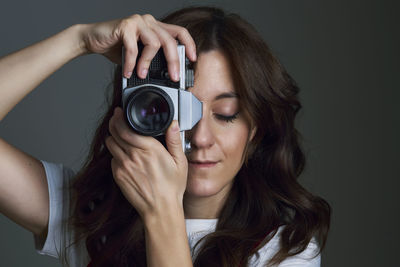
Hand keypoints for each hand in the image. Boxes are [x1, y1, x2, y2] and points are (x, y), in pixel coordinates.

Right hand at [79, 14, 196, 78]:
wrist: (92, 38)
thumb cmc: (116, 47)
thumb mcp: (139, 54)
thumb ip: (152, 59)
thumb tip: (167, 76)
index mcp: (156, 27)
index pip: (179, 32)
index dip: (189, 44)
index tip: (192, 59)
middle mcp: (149, 21)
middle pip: (170, 40)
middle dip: (174, 61)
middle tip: (174, 77)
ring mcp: (138, 21)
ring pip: (154, 43)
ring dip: (148, 64)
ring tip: (142, 75)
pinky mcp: (125, 26)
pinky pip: (134, 47)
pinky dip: (132, 62)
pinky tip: (128, 71)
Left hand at [105, 107, 187, 219]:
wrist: (160, 209)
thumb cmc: (171, 188)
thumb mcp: (180, 162)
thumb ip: (175, 141)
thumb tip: (173, 124)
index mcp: (150, 150)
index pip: (125, 128)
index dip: (119, 118)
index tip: (119, 112)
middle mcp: (134, 156)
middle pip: (114, 133)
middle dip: (114, 124)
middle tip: (117, 120)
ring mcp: (123, 166)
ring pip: (110, 144)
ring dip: (114, 138)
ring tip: (121, 137)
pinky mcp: (118, 176)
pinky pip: (112, 159)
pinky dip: (116, 154)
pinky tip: (125, 156)